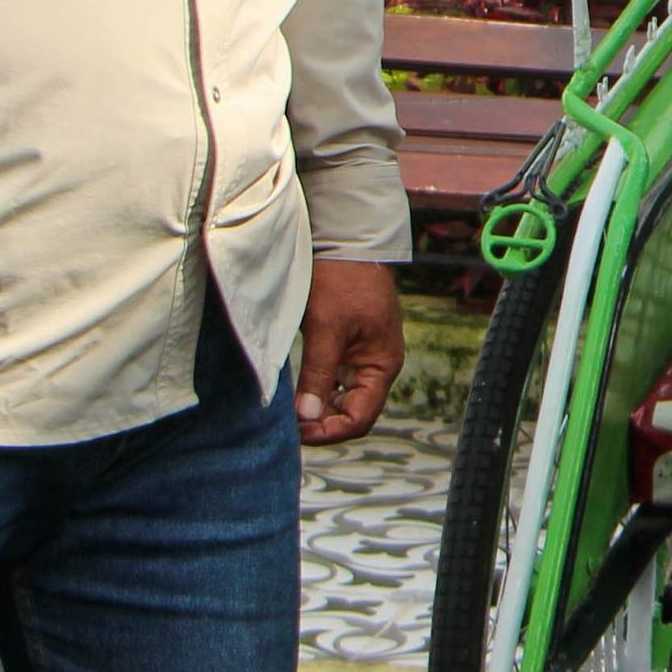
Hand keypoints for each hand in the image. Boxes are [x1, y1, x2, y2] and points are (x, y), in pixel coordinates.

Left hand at [298, 259, 405, 444]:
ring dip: (318, 407)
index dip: (330, 431)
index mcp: (382, 364)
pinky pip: (336, 379)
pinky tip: (297, 390)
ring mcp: (364, 355)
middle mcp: (377, 365)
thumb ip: (318, 373)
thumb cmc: (343, 279)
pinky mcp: (349, 344)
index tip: (298, 432)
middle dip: (322, 422)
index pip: (361, 418)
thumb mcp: (327, 327)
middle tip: (288, 424)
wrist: (347, 240)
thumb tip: (306, 417)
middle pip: (352, 412)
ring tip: (290, 409)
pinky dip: (317, 388)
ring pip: (342, 398)